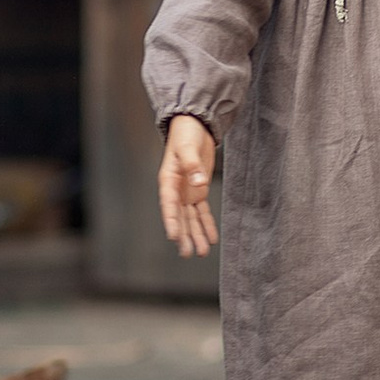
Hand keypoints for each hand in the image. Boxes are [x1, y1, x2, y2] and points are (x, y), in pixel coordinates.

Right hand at [158, 115, 217, 256]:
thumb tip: (199, 183)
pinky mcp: (198, 190)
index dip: (171, 221)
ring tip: (202, 251)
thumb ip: (192, 165)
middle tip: (187, 253)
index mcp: (168, 180)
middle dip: (184, 235)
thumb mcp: (187, 147)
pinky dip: (207, 224)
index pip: (169, 205)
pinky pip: (202, 211)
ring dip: (196, 234)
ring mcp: (187, 191)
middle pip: (180, 217)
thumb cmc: (185, 134)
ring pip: (191, 218)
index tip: (173, 236)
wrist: (194, 125)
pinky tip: (212, 237)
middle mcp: (176, 190)